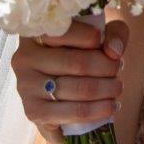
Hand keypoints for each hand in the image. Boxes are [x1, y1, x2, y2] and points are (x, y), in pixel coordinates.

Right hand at [10, 19, 127, 143]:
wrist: (64, 90)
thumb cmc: (83, 53)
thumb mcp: (102, 34)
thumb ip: (114, 33)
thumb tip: (114, 51)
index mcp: (36, 32)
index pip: (65, 31)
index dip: (93, 38)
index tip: (108, 45)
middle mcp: (24, 57)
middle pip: (77, 63)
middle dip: (107, 68)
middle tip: (118, 69)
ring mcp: (25, 86)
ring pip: (77, 88)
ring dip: (106, 89)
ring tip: (117, 87)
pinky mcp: (33, 111)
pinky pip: (71, 112)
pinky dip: (97, 110)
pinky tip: (110, 106)